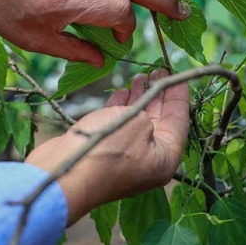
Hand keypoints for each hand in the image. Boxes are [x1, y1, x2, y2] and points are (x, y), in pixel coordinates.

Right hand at [25, 70, 189, 224]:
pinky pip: (118, 126)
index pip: (179, 121)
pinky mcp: (104, 153)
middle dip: (158, 94)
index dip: (179, 96)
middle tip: (158, 71)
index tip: (179, 76)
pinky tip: (121, 92)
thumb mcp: (138, 122)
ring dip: (139, 98)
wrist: (66, 173)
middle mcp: (149, 161)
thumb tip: (142, 115)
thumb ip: (147, 111)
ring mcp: (125, 158)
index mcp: (165, 159)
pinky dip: (121, 108)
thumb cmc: (107, 149)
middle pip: (159, 121)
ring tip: (139, 76)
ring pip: (137, 122)